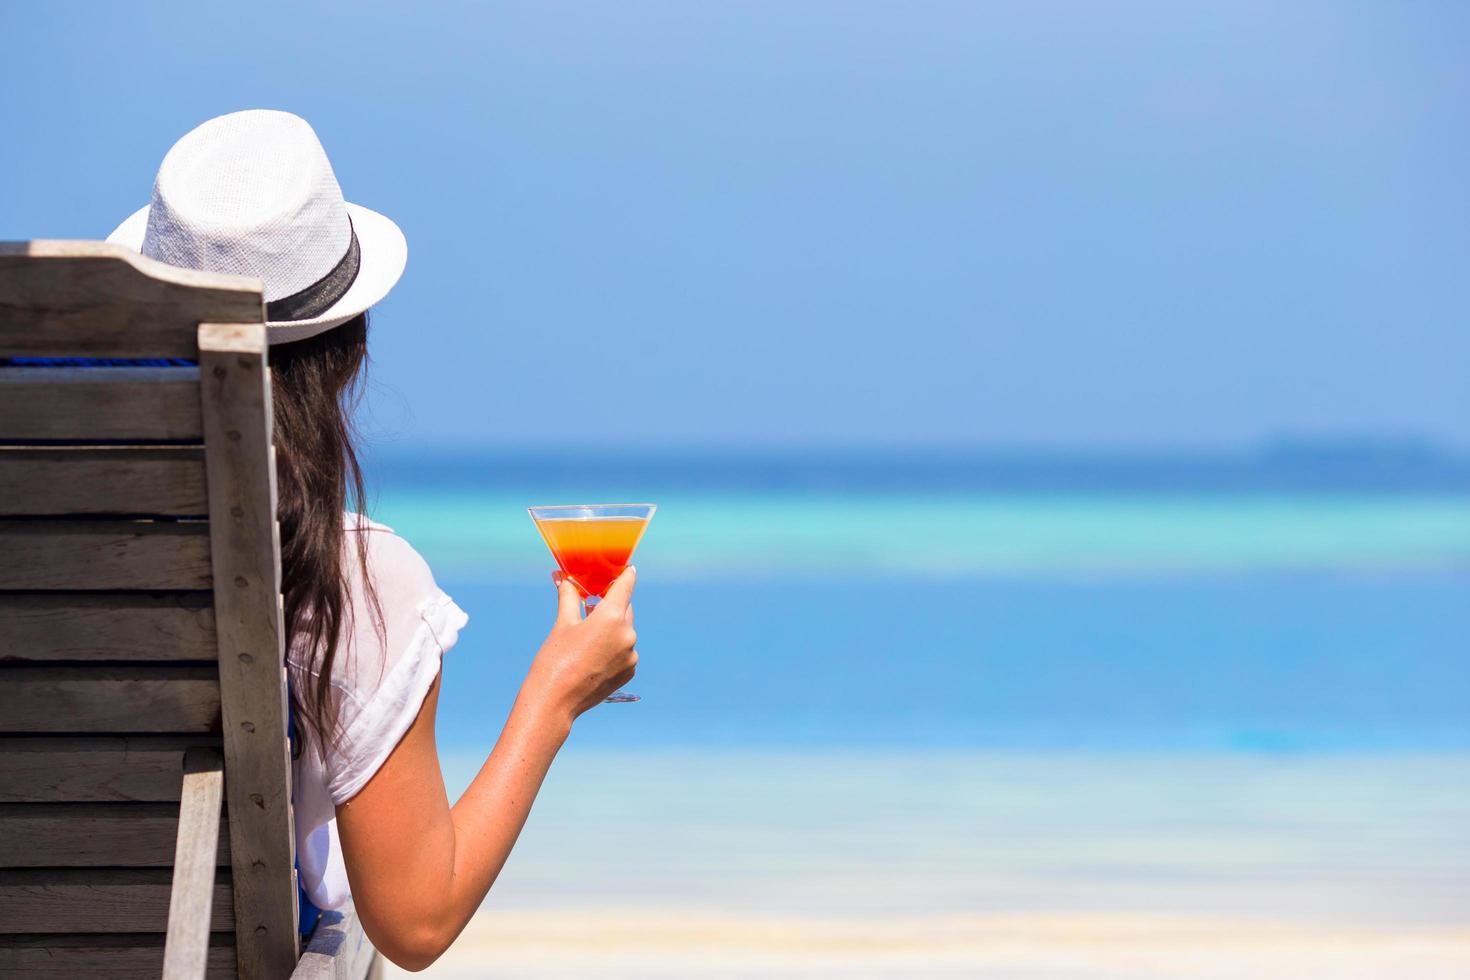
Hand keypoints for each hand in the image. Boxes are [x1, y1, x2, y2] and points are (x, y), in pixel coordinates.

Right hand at [522, 567, 638, 721]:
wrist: (554, 701)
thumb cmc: (554, 659)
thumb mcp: (563, 623)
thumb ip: (570, 597)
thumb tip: (564, 577)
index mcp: (611, 617)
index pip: (625, 586)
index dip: (625, 575)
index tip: (627, 568)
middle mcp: (627, 634)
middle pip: (625, 608)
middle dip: (611, 604)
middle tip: (592, 604)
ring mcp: (631, 655)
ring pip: (625, 630)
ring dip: (612, 627)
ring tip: (587, 636)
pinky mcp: (630, 671)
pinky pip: (626, 650)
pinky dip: (614, 646)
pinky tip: (593, 654)